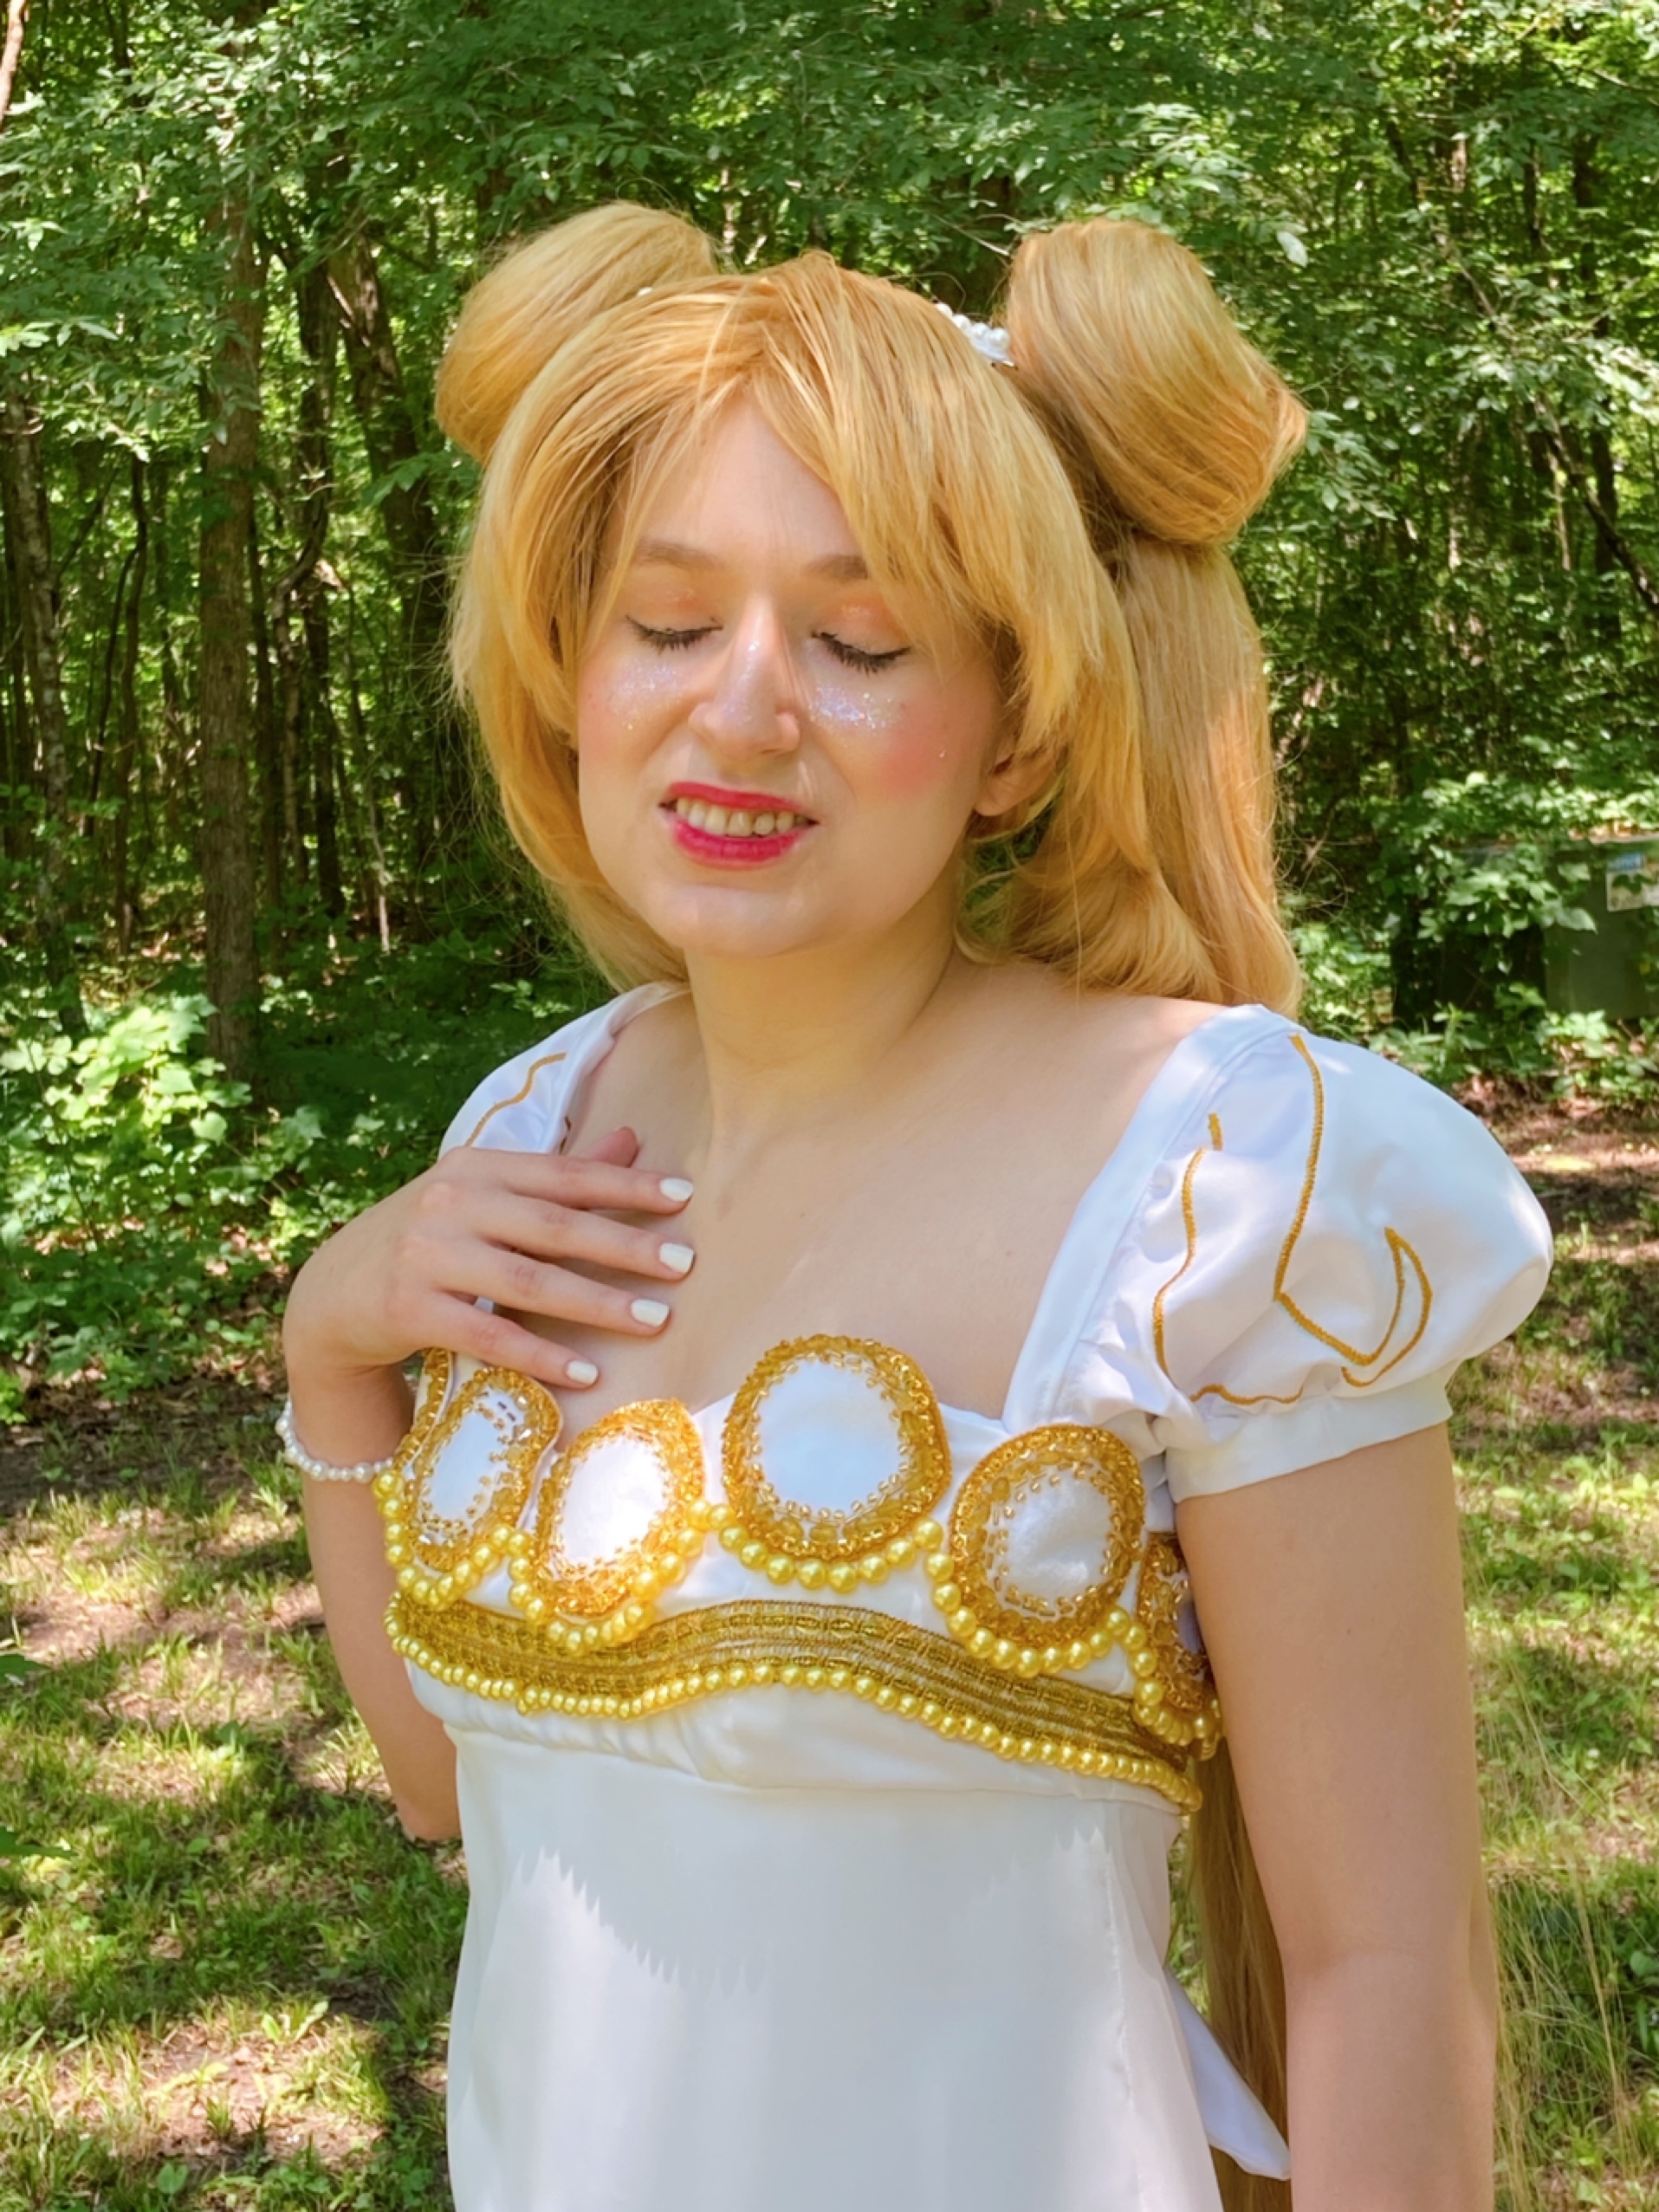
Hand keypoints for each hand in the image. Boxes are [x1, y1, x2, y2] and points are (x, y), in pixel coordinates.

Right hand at [282, 1125, 693, 1400]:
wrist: (332, 1294)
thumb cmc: (429, 1241)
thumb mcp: (483, 1196)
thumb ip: (557, 1175)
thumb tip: (633, 1137)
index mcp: (477, 1167)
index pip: (564, 1173)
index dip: (625, 1183)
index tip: (683, 1197)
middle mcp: (451, 1203)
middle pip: (555, 1227)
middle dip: (625, 1246)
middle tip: (684, 1265)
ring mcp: (427, 1255)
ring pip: (529, 1282)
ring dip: (597, 1303)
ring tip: (655, 1320)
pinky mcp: (408, 1309)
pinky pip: (488, 1334)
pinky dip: (541, 1355)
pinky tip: (586, 1373)